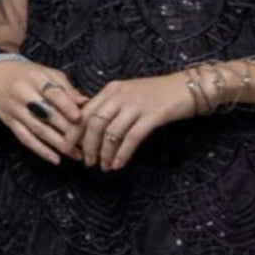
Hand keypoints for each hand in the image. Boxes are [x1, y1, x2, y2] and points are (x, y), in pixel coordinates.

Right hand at [0, 60, 85, 165]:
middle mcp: (24, 94)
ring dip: (58, 144)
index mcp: (36, 78)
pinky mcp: (10, 123)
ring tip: (76, 154)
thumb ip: (66, 88)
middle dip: (68, 130)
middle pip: (47, 114)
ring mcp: (15, 110)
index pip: (52, 93)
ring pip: (38, 129)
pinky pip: (26, 139)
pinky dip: (41, 150)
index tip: (79, 117)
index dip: (66, 105)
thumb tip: (86, 102)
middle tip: (86, 142)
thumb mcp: (46, 73)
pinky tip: (55, 159)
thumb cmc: (26, 74)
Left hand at [78, 73, 196, 170]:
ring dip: (105, 153)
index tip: (68, 148)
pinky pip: (132, 137)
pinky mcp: (153, 115)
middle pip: (95, 122)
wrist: (187, 87)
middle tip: (86, 162)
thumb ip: (110, 105)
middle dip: (87, 145)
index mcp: (112, 89)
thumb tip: (89, 126)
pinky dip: (123, 153)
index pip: (85, 111)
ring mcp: (137, 104)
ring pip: (112, 132)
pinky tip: (119, 164)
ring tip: (103, 166)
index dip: (74, 132)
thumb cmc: (158, 94)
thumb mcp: (129, 94)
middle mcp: (121, 95)